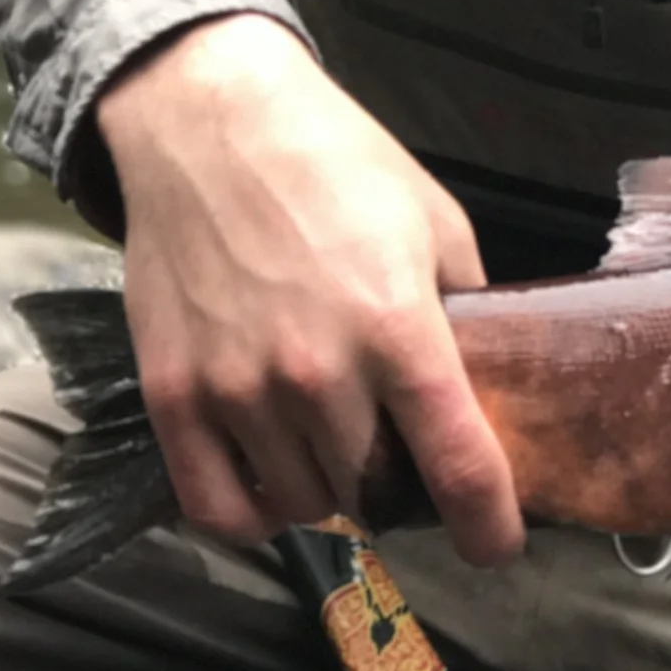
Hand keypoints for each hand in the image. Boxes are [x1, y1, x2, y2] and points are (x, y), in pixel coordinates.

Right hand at [95, 13, 523, 566]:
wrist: (212, 124)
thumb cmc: (337, 163)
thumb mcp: (437, 224)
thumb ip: (466, 311)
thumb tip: (486, 380)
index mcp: (398, 328)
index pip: (457, 463)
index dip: (488, 524)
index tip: (498, 546)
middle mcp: (317, 373)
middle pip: (376, 493)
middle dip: (402, 490)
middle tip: (404, 459)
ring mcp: (238, 390)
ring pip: (304, 505)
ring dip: (332, 493)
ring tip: (339, 448)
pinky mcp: (173, 397)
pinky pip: (219, 507)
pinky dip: (257, 514)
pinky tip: (278, 481)